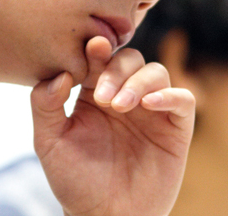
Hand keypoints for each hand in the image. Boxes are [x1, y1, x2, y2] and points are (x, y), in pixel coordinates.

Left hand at [31, 36, 194, 215]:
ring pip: (156, 73)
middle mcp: (125, 96)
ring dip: (138, 83)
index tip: (92, 46)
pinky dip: (169, 95)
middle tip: (102, 98)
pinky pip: (183, 99)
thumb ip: (44, 105)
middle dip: (116, 70)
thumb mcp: (48, 142)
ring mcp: (153, 111)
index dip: (97, 49)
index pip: (100, 58)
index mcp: (95, 94)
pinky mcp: (176, 128)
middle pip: (130, 59)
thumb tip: (59, 73)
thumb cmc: (76, 181)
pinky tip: (149, 105)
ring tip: (120, 107)